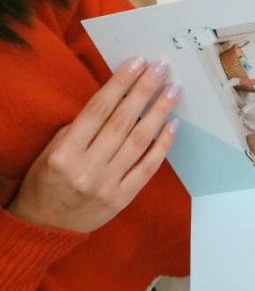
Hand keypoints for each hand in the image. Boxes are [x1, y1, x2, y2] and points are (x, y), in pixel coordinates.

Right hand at [7, 57, 180, 232]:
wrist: (46, 227)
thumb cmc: (46, 183)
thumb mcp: (51, 152)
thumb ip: (80, 130)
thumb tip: (115, 104)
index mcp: (64, 152)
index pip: (98, 109)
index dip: (120, 83)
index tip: (137, 63)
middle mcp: (87, 167)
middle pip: (122, 121)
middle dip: (144, 90)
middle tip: (161, 68)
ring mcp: (107, 184)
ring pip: (139, 141)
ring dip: (158, 112)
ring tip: (172, 91)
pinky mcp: (123, 198)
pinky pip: (147, 167)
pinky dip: (162, 145)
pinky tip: (173, 125)